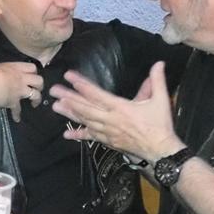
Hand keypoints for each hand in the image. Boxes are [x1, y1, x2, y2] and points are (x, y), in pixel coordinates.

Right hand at [0, 62, 43, 121]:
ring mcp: (20, 91)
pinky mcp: (15, 102)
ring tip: (35, 103)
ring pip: (36, 94)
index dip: (33, 72)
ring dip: (37, 99)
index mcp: (16, 68)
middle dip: (40, 85)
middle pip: (39, 80)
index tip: (31, 75)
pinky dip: (17, 114)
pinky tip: (17, 118)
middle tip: (37, 88)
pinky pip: (18, 110)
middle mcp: (21, 78)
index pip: (32, 67)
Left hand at [50, 61, 183, 161]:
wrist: (160, 150)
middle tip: (53, 90)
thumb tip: (160, 63)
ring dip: (70, 113)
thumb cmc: (160, 125)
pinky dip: (79, 134)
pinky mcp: (108, 141)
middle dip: (68, 98)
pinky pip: (91, 136)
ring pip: (85, 120)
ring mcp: (107, 131)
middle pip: (85, 107)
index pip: (97, 94)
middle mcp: (110, 119)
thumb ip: (158, 81)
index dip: (82, 85)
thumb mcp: (161, 100)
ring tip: (55, 106)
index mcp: (120, 108)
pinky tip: (66, 133)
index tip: (69, 76)